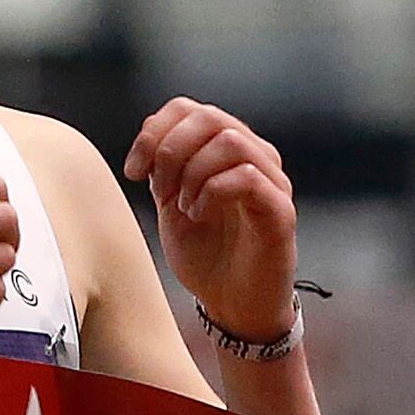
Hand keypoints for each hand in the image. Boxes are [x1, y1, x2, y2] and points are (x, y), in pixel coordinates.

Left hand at [123, 97, 296, 339]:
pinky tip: (198, 216)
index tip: (133, 171)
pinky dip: (212, 193)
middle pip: (209, 117)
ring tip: (183, 207)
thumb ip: (164, 168)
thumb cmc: (207, 256)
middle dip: (170, 150)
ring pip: (230, 141)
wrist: (233, 305)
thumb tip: (149, 136)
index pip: (189, 108)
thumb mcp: (172, 204)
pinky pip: (247, 177)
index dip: (153, 131)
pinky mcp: (281, 210)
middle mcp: (255, 155)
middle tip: (160, 189)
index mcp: (225, 150)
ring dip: (193, 173)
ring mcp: (272, 181)